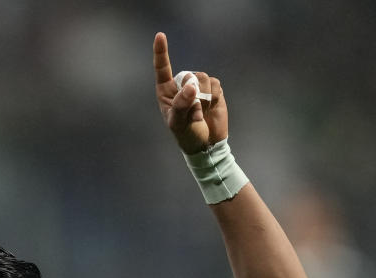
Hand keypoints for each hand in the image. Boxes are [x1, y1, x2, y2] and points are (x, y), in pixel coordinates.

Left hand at [154, 32, 227, 153]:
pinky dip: (214, 98)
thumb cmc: (186, 135)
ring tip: (200, 112)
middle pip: (189, 75)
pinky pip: (215, 85)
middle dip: (193, 94)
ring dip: (204, 98)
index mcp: (166, 91)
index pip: (162, 68)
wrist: (206, 144)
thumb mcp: (178, 123)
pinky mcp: (213, 89)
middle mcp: (181, 85)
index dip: (161, 52)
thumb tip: (191, 86)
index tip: (160, 35)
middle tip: (193, 113)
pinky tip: (210, 109)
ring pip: (203, 78)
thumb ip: (182, 104)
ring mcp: (197, 86)